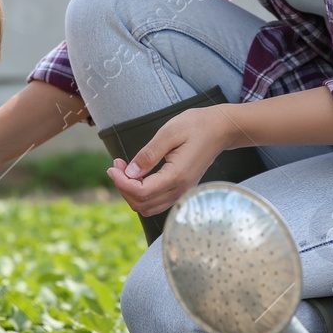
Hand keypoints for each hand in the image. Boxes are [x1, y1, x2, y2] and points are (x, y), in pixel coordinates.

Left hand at [106, 106, 230, 217]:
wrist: (220, 129)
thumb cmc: (196, 126)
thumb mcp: (169, 133)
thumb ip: (148, 154)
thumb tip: (130, 173)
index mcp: (177, 176)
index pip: (141, 192)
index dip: (121, 182)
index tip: (113, 166)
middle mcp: (180, 189)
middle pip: (141, 204)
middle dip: (123, 186)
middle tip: (117, 165)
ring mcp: (182, 192)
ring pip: (148, 207)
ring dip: (131, 192)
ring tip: (125, 170)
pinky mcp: (181, 189)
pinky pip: (156, 202)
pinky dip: (142, 193)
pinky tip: (138, 175)